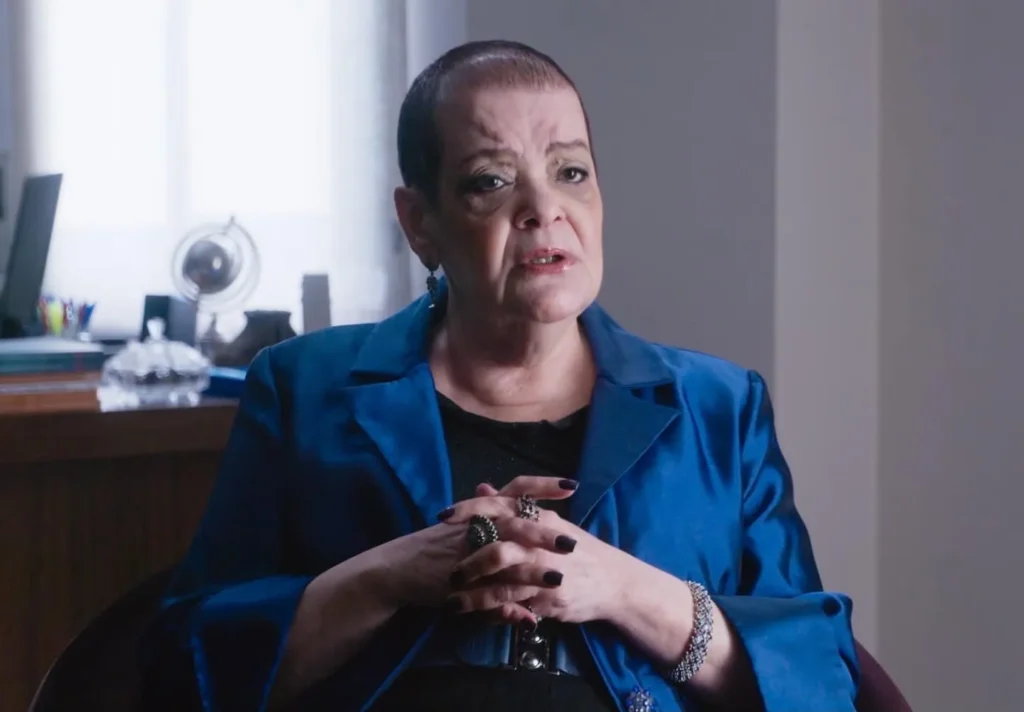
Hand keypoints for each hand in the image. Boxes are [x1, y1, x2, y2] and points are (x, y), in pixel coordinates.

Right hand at [375, 481, 574, 609]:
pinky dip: (510, 606)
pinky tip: (532, 618)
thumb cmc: (431, 546)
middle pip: (515, 523)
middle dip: (545, 533)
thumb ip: (478, 509)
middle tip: (571, 542)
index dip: (543, 485)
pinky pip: (488, 594)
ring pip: (504, 559)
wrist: (396, 569)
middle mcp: (475, 528)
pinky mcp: (460, 583)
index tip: (572, 484)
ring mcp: (467, 555)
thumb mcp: (458, 524)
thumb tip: (489, 487)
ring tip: (559, 579)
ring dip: (533, 571)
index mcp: (480, 512)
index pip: (515, 489)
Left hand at [440, 476, 636, 625]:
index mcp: (539, 515)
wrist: (615, 582)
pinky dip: (487, 604)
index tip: (443, 515)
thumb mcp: (549, 523)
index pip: (499, 504)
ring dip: (472, 582)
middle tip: (445, 565)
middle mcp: (540, 535)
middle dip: (465, 549)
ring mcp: (544, 563)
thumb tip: (482, 487)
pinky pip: (511, 597)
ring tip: (451, 594)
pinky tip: (470, 610)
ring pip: (499, 568)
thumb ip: (513, 506)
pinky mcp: (548, 592)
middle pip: (495, 534)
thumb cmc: (580, 552)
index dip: (469, 508)